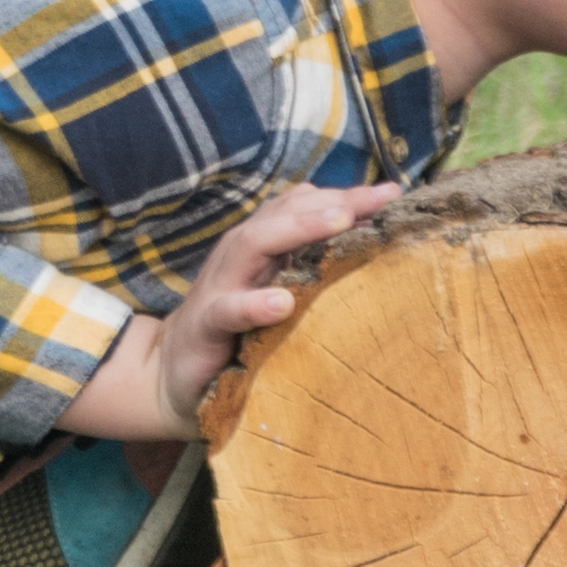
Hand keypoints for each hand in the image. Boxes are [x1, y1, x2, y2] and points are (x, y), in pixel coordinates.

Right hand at [71, 176, 400, 435]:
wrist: (171, 373)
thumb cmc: (238, 331)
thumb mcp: (276, 291)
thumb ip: (308, 266)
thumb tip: (365, 242)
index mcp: (262, 245)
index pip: (303, 207)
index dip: (346, 196)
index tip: (394, 193)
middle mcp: (241, 256)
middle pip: (282, 215)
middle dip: (329, 203)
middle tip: (375, 199)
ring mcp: (220, 287)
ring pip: (253, 244)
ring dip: (296, 230)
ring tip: (339, 222)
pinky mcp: (205, 325)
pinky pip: (228, 310)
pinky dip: (253, 304)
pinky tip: (281, 303)